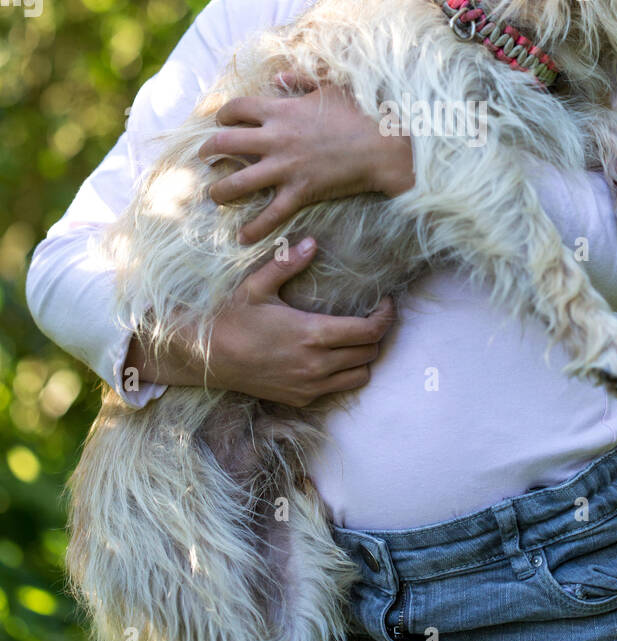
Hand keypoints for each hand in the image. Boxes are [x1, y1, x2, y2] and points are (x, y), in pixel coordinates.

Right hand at [125, 238, 396, 406]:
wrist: (206, 359)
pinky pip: (338, 389)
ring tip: (354, 338)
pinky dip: (344, 374)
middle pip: (370, 353)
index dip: (385, 317)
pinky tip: (331, 356)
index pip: (369, 332)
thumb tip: (312, 242)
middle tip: (370, 316)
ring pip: (360, 376)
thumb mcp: (257, 286)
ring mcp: (309, 386)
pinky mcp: (300, 399)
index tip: (385, 303)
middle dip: (376, 334)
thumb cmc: (231, 318)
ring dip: (363, 357)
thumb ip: (288, 263)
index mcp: (312, 334)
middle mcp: (316, 365)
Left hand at [198, 75, 414, 243]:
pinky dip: (254, 228)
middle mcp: (276, 139)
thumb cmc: (361, 112)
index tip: (220, 122)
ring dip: (219, 191)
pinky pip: (270, 215)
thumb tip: (277, 77)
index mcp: (281, 110)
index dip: (222, 115)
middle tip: (204, 158)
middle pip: (224, 144)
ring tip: (214, 195)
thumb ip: (301, 80)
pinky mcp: (300, 191)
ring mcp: (286, 167)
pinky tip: (242, 236)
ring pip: (237, 183)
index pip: (235, 109)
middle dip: (208, 152)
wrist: (383, 147)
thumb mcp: (330, 86)